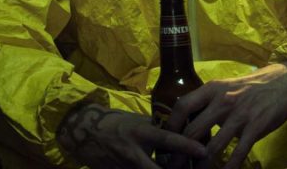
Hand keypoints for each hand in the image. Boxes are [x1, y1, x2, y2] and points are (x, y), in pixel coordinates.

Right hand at [57, 103, 205, 167]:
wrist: (83, 132)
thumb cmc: (116, 122)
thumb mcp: (138, 121)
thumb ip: (157, 129)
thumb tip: (181, 132)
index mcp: (140, 133)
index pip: (168, 140)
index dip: (186, 145)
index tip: (203, 150)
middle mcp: (133, 153)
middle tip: (194, 168)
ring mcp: (123, 167)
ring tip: (180, 168)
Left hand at [165, 61, 286, 168]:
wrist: (285, 83)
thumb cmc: (251, 87)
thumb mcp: (226, 86)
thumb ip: (207, 102)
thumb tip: (185, 122)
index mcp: (213, 89)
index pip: (182, 107)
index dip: (171, 127)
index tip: (166, 143)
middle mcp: (223, 101)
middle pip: (192, 133)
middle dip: (180, 155)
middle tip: (173, 166)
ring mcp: (240, 115)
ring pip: (212, 149)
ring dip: (201, 166)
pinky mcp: (255, 128)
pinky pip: (237, 154)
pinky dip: (228, 168)